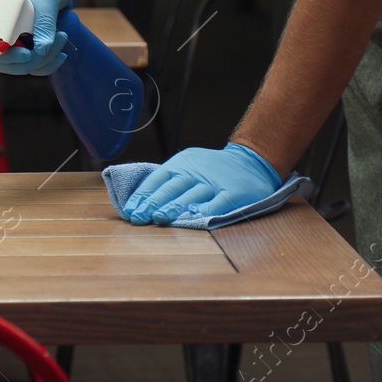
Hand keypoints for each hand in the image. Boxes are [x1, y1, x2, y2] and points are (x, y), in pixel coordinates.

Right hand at [0, 0, 76, 75]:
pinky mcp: (27, 45)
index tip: (28, 53)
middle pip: (3, 62)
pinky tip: (61, 54)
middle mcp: (1, 28)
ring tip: (63, 39)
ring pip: (19, 66)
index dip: (7, 55)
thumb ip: (44, 23)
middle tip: (55, 47)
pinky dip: (46, 65)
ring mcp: (13, 38)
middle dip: (30, 62)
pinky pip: (31, 66)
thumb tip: (40, 51)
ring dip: (43, 61)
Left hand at [121, 142, 281, 224]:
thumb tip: (140, 203)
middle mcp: (196, 171)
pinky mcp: (233, 193)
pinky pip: (219, 202)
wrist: (251, 162)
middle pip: (172, 187)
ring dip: (174, 207)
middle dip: (153, 203)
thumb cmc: (211, 169)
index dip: (143, 195)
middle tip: (140, 217)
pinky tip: (195, 216)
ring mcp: (215, 182)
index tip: (131, 212)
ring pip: (192, 195)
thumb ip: (169, 182)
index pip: (158, 179)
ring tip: (160, 219)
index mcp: (182, 163)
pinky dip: (207, 209)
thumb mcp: (188, 166)